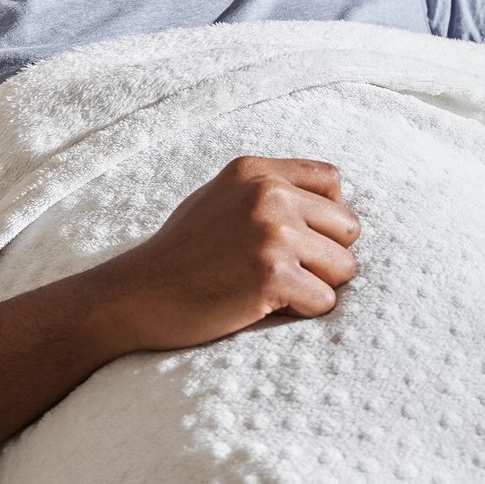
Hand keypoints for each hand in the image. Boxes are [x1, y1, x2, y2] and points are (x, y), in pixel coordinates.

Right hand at [99, 156, 360, 351]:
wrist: (137, 295)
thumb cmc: (180, 253)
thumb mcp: (221, 198)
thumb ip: (269, 192)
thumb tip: (330, 204)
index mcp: (256, 171)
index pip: (331, 180)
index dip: (328, 215)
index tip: (305, 239)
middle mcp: (268, 194)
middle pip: (348, 227)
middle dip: (328, 255)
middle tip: (291, 272)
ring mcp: (272, 234)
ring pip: (344, 266)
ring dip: (318, 286)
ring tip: (276, 291)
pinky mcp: (273, 275)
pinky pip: (325, 301)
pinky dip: (303, 311)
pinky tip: (267, 307)